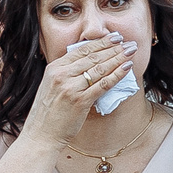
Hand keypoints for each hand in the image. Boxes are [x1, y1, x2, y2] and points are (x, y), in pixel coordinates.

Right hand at [19, 35, 137, 150]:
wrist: (41, 135)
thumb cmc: (48, 114)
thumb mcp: (51, 86)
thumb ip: (65, 74)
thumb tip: (88, 64)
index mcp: (54, 68)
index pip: (81, 50)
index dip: (100, 42)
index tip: (115, 37)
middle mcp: (62, 75)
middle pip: (93, 57)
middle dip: (113, 47)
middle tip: (129, 42)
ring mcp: (71, 87)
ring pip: (100, 68)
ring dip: (118, 58)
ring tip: (131, 51)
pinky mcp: (80, 101)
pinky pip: (103, 84)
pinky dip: (117, 74)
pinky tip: (127, 67)